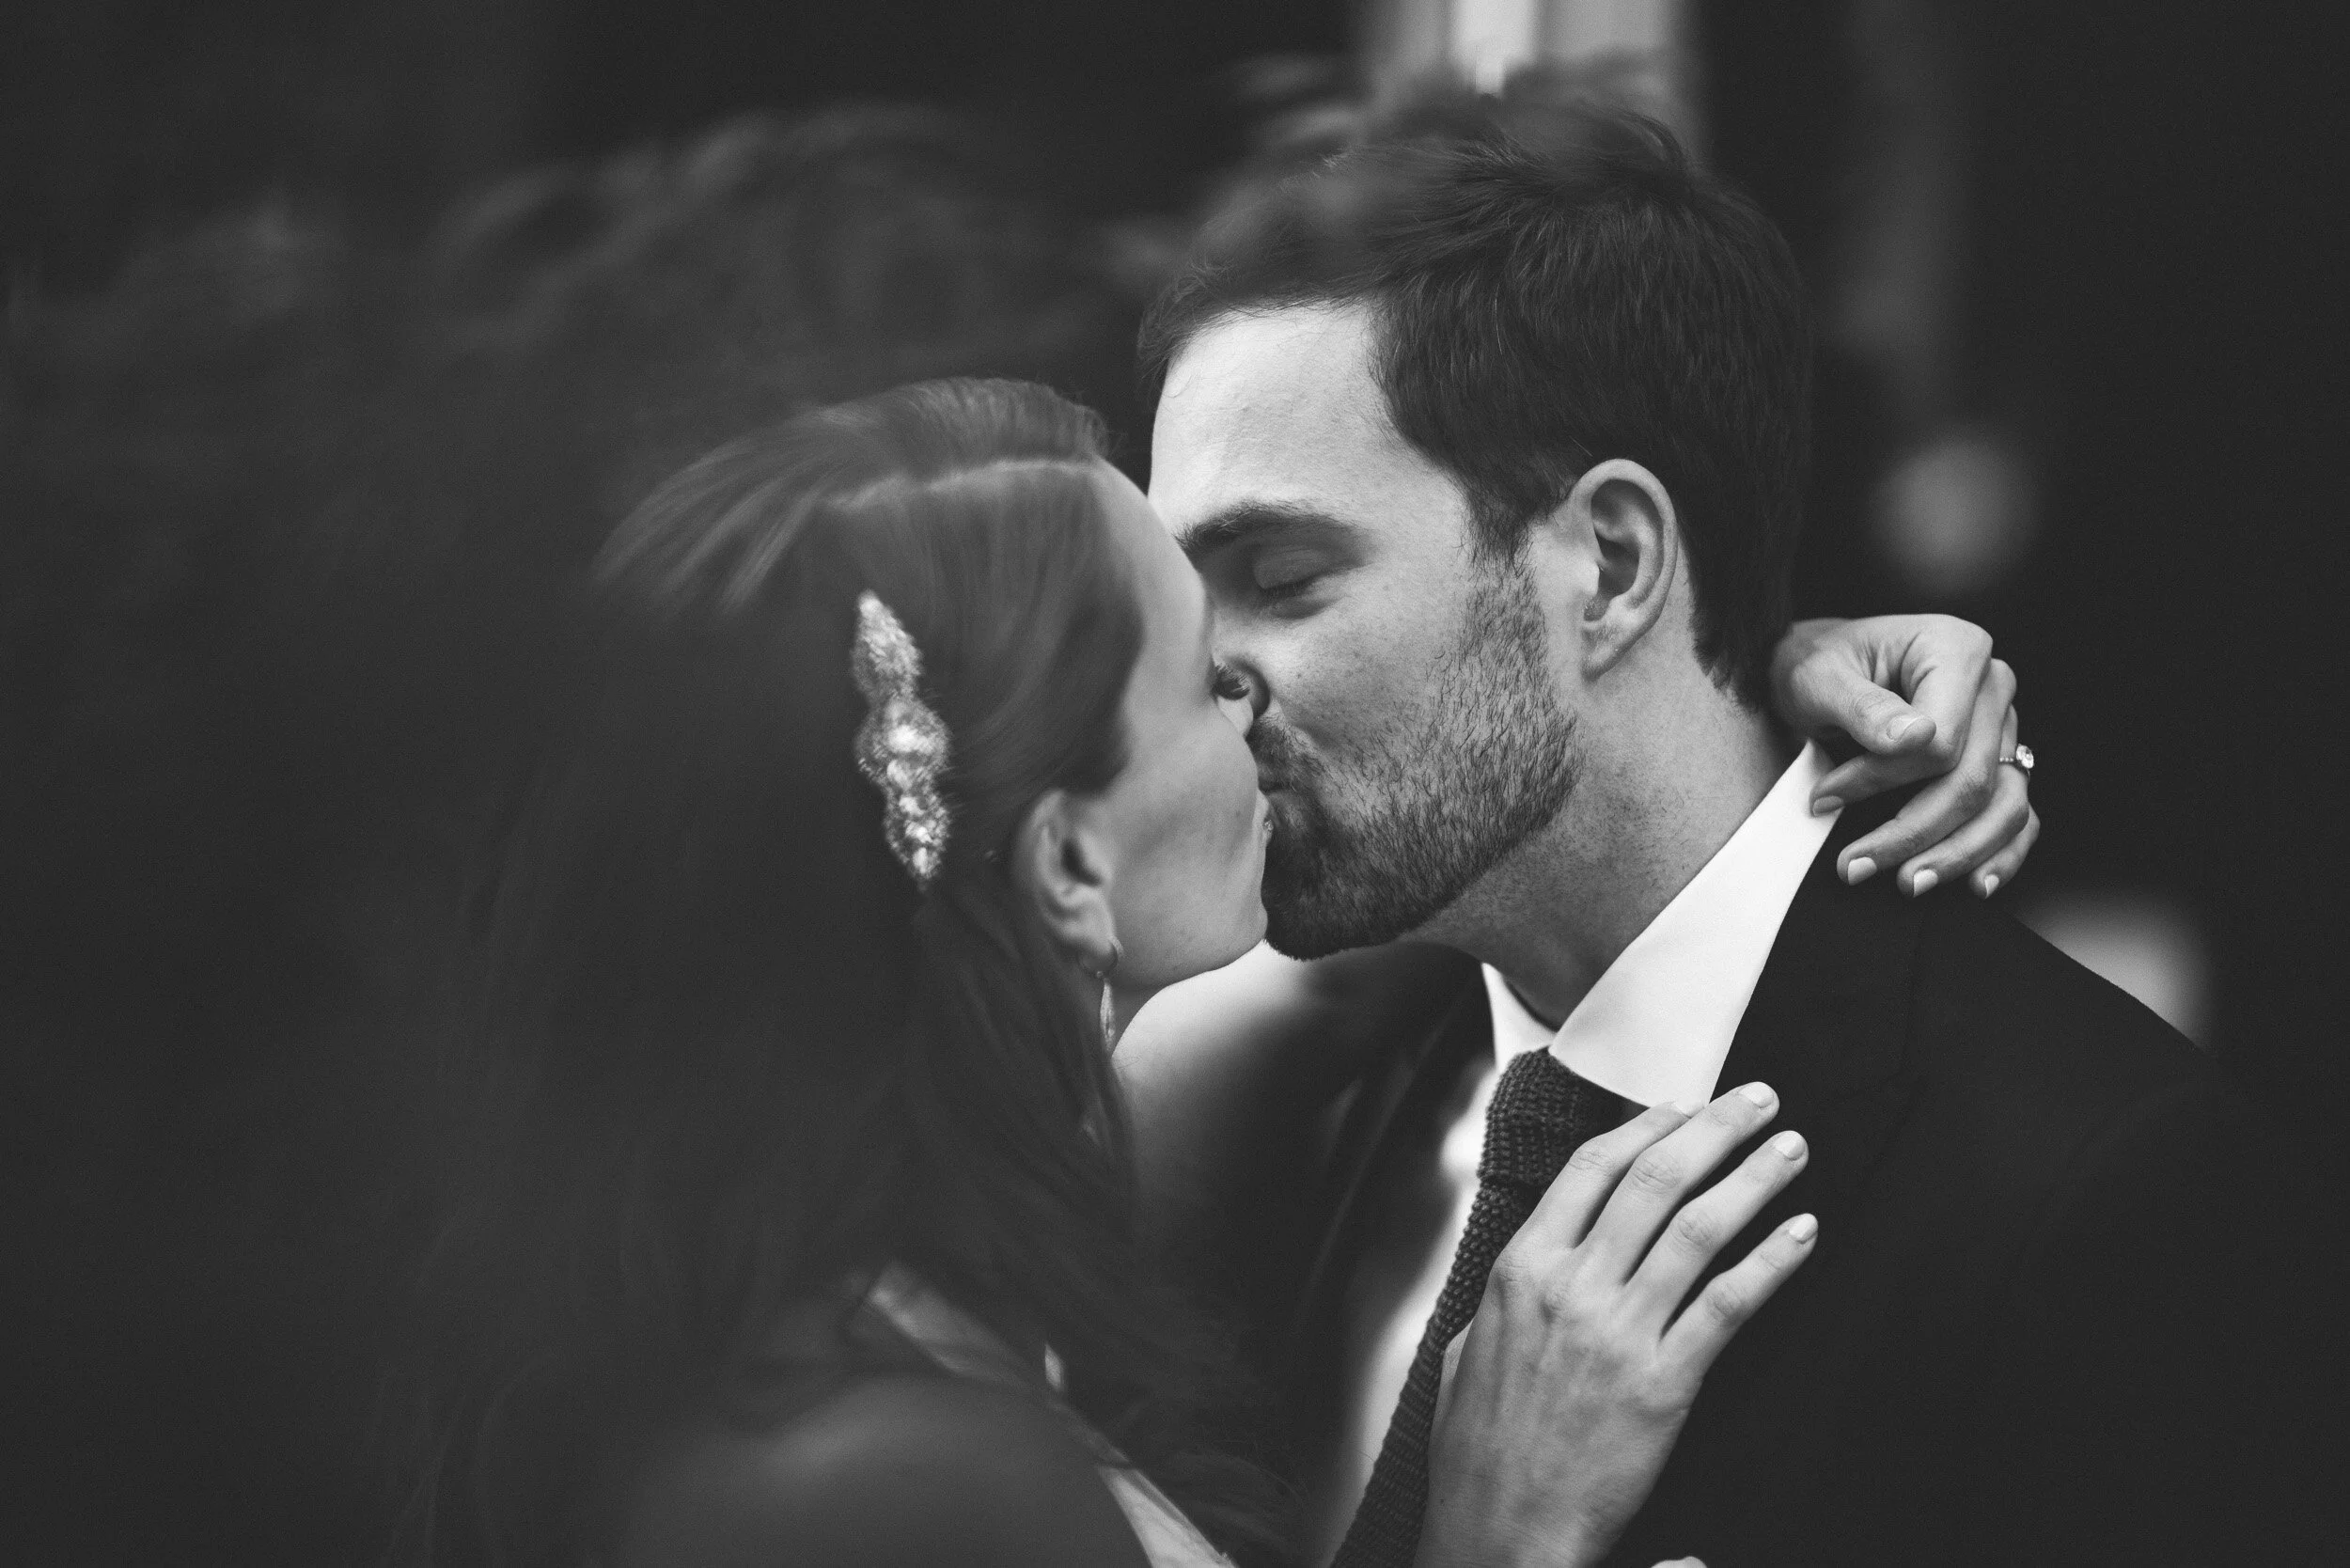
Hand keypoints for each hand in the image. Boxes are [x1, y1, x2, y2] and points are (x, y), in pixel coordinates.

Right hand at [1414, 1087, 1816, 1567]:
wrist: (1498, 1531)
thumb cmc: (1479, 1452)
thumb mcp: (1466, 1350)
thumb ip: (1509, 1298)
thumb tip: (1535, 1265)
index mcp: (1521, 1269)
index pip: (1591, 1169)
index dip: (1645, 1127)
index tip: (1681, 1107)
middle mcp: (1571, 1287)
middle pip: (1653, 1180)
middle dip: (1714, 1129)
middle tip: (1757, 1100)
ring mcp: (1618, 1332)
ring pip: (1697, 1228)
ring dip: (1753, 1177)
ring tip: (1789, 1148)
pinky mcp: (1663, 1383)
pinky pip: (1729, 1304)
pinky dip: (1772, 1260)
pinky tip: (1801, 1234)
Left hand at [1770, 614, 2038, 897]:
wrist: (1818, 667)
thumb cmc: (1817, 665)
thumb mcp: (1819, 677)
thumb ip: (1864, 706)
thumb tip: (1914, 739)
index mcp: (1957, 650)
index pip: (1943, 740)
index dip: (1883, 781)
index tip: (1825, 799)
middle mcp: (1993, 687)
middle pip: (1973, 780)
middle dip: (1915, 832)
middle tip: (1854, 866)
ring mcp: (2002, 726)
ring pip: (2004, 806)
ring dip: (1956, 854)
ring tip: (1906, 884)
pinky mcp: (1998, 760)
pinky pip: (2017, 814)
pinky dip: (2001, 853)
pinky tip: (1974, 884)